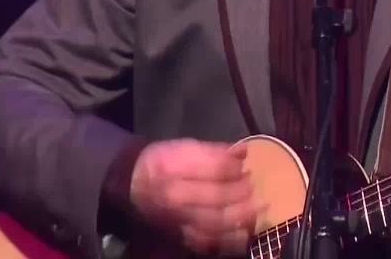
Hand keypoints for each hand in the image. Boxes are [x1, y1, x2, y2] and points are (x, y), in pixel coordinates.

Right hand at [129, 139, 261, 255]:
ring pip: (216, 223)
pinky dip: (230, 239)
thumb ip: (214, 151)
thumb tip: (243, 152)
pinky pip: (209, 243)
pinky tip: (244, 231)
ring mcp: (178, 219)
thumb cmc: (164, 162)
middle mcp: (175, 197)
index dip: (235, 167)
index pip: (214, 169)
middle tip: (253, 186)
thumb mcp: (184, 146)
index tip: (245, 163)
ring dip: (242, 216)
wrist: (134, 185)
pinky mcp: (182, 236)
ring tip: (256, 208)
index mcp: (174, 168)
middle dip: (242, 192)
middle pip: (218, 197)